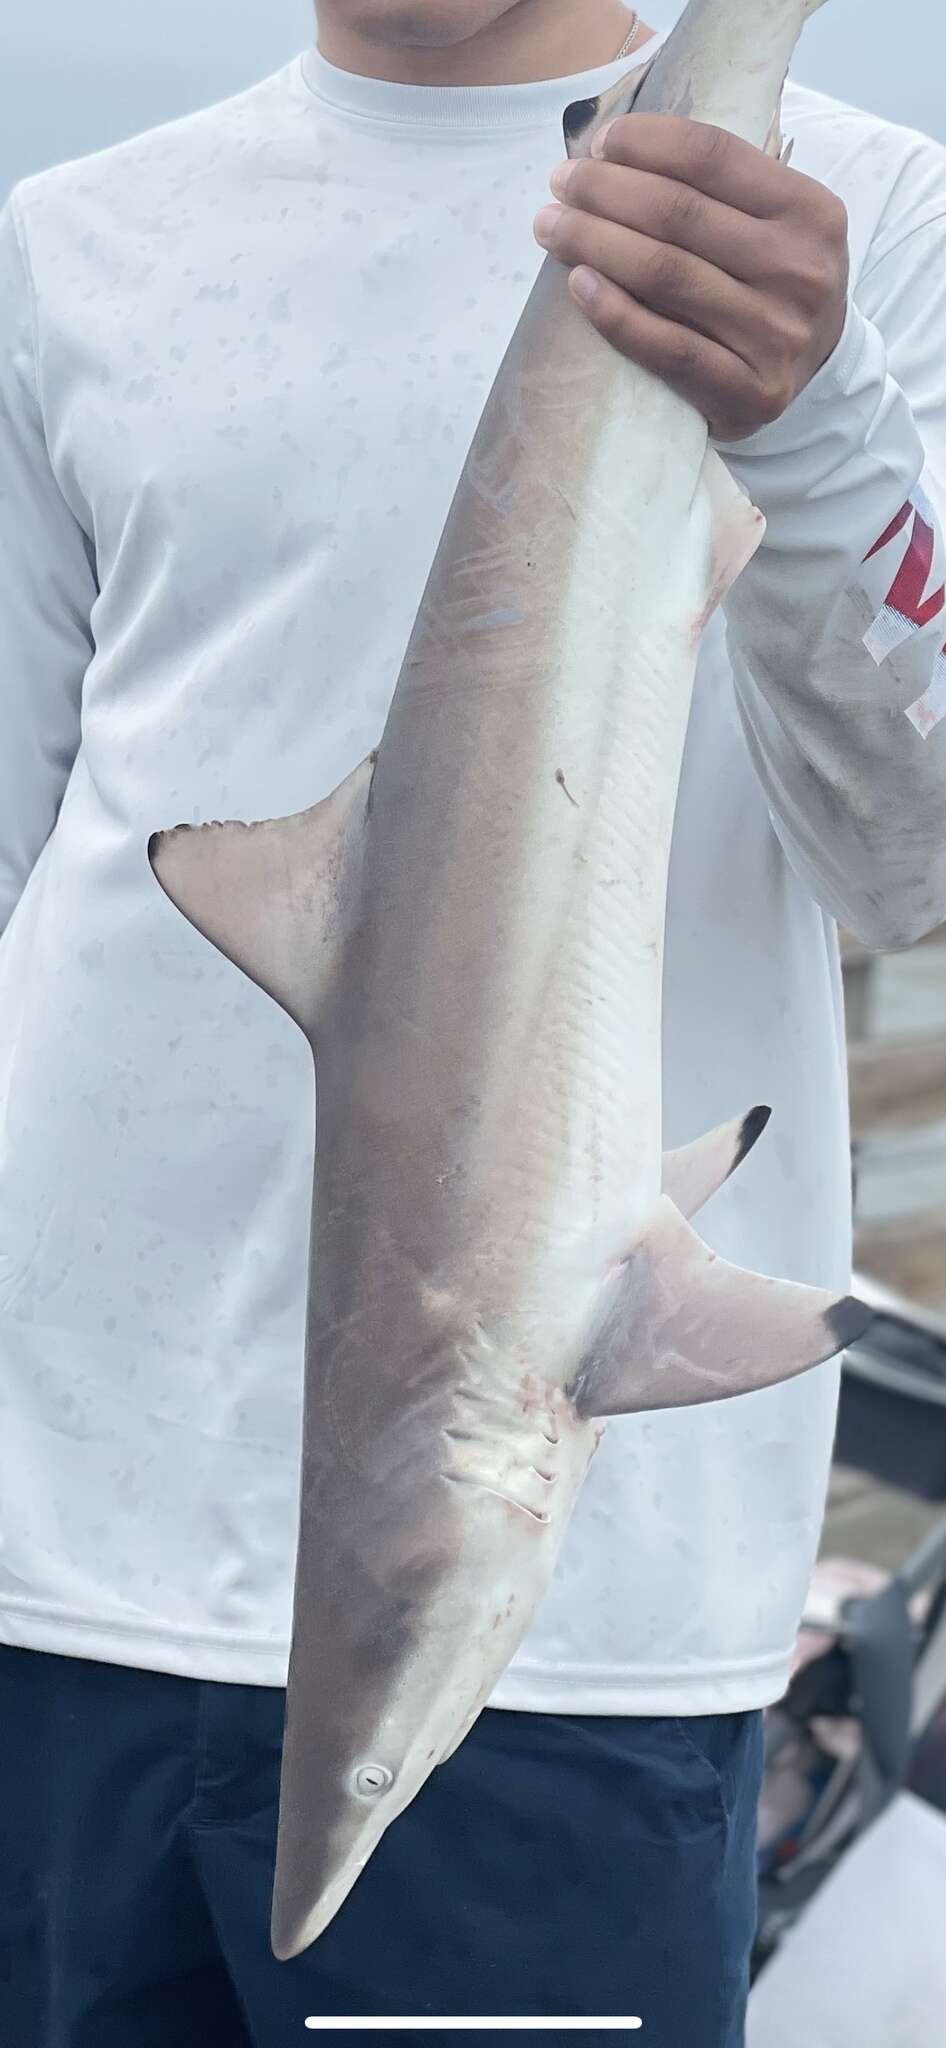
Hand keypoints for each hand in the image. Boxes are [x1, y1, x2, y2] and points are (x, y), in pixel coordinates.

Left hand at [532, 114, 849, 440]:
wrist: (819, 375)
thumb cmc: (776, 284)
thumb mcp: (778, 222)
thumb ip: (720, 188)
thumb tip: (612, 154)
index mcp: (810, 210)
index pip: (712, 157)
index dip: (644, 143)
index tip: (598, 144)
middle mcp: (798, 270)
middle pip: (678, 213)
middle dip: (605, 190)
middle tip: (560, 184)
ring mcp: (775, 335)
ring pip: (665, 274)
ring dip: (594, 242)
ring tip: (552, 226)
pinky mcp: (748, 391)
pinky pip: (666, 347)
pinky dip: (614, 313)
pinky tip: (578, 284)